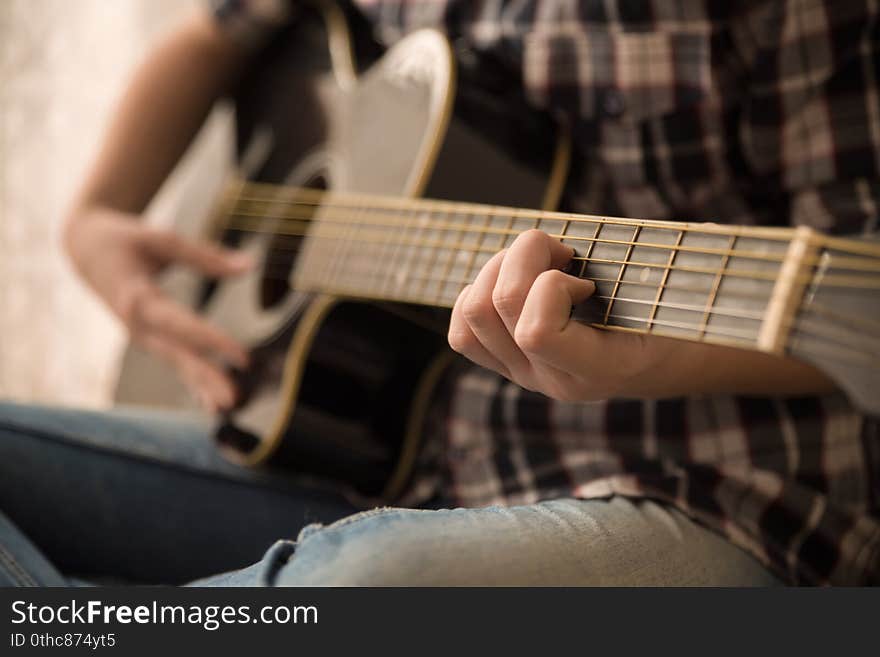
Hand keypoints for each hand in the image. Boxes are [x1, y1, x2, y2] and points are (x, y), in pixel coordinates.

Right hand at [65, 208, 251, 410]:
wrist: (87, 250)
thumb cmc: (127, 240)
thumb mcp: (163, 240)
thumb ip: (207, 256)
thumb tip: (251, 266)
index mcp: (137, 298)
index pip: (180, 324)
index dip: (212, 340)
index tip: (241, 356)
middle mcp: (137, 324)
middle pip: (177, 354)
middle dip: (206, 377)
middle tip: (234, 397)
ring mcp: (141, 336)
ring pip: (176, 363)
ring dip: (202, 386)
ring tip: (228, 405)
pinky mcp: (148, 339)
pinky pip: (173, 361)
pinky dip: (192, 381)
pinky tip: (211, 401)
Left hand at [448, 230, 674, 401]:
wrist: (672, 360)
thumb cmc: (678, 312)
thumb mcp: (674, 288)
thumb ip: (642, 266)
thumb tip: (603, 240)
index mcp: (597, 369)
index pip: (536, 332)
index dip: (553, 284)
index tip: (586, 280)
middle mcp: (551, 380)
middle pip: (493, 307)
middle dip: (522, 256)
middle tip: (562, 253)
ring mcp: (524, 375)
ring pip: (470, 314)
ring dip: (498, 268)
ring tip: (538, 262)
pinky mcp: (507, 363)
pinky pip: (463, 331)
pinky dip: (478, 292)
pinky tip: (517, 282)